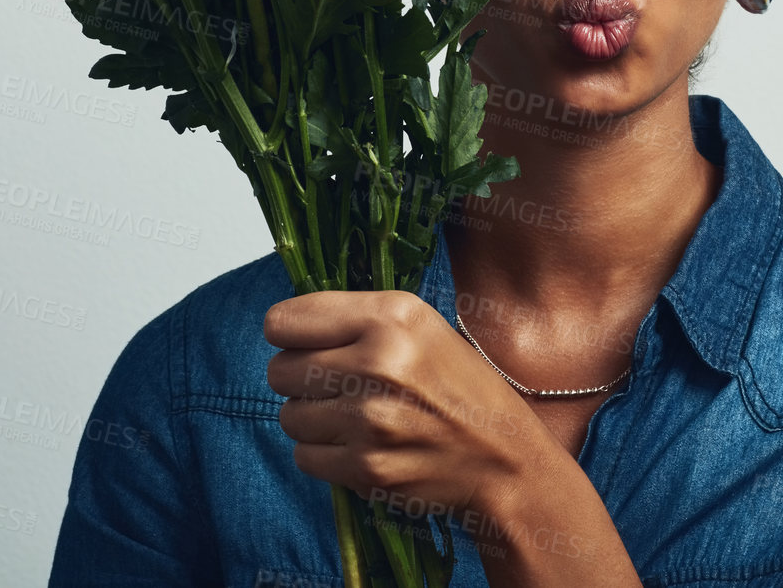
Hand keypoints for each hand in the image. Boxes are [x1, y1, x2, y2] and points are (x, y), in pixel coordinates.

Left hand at [263, 289, 545, 517]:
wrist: (504, 458)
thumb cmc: (461, 387)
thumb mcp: (422, 327)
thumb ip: (358, 318)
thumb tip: (285, 327)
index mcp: (393, 316)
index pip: (284, 322)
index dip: (289, 336)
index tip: (304, 344)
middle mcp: (380, 362)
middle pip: (279, 370)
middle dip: (300, 379)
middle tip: (336, 385)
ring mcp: (372, 419)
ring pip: (288, 416)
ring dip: (312, 419)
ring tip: (354, 416)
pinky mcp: (367, 467)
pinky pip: (304, 456)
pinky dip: (324, 454)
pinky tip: (359, 445)